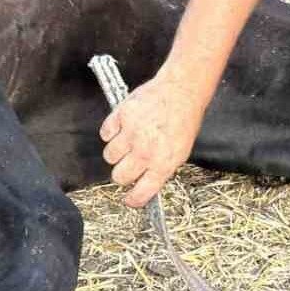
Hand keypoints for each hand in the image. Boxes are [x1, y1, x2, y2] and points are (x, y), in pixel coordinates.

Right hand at [99, 75, 205, 207]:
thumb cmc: (184, 120)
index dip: (133, 200)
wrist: (181, 91)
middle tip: (128, 167)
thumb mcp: (181, 151)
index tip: (129, 199)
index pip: (141, 192)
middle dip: (122, 175)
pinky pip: (105, 133)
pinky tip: (122, 129)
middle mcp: (145, 151)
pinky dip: (110, 132)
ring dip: (116, 153)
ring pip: (109, 156)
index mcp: (163, 163)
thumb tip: (146, 183)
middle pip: (119, 176)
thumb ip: (162, 168)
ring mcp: (131, 133)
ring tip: (127, 143)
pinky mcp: (121, 116)